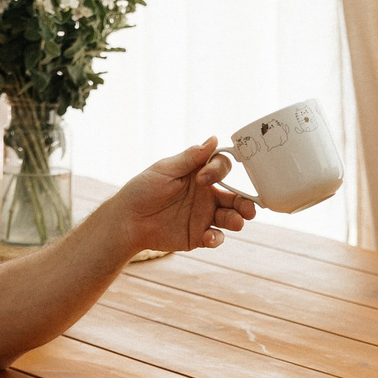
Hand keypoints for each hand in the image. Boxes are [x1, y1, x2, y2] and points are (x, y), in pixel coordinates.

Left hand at [104, 138, 252, 255]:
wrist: (127, 221)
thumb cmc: (142, 190)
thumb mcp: (165, 170)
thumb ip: (190, 158)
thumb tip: (213, 139)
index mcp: (199, 175)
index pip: (222, 169)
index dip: (219, 171)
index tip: (203, 179)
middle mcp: (206, 195)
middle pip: (235, 196)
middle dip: (246, 202)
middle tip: (249, 209)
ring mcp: (204, 216)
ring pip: (231, 218)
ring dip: (237, 220)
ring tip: (236, 222)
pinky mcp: (198, 236)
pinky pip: (216, 237)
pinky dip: (217, 238)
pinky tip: (209, 237)